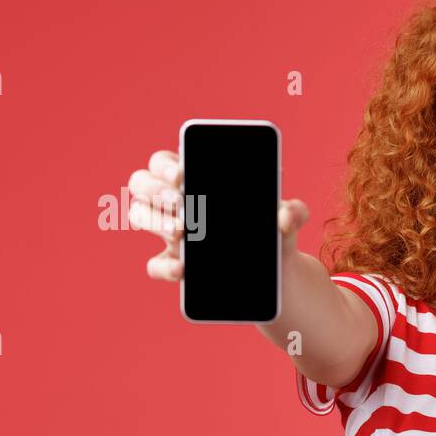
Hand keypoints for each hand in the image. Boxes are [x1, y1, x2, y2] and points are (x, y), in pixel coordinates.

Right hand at [128, 149, 308, 281]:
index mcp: (196, 179)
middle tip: (179, 200)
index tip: (182, 174)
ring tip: (181, 231)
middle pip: (142, 183)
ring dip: (154, 220)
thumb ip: (294, 211)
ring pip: (141, 216)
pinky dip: (165, 266)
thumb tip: (284, 216)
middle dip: (154, 189)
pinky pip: (155, 265)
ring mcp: (171, 234)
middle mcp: (176, 202)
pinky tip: (183, 268)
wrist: (278, 273)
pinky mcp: (175, 265)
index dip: (166, 165)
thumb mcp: (289, 219)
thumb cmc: (275, 231)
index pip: (165, 162)